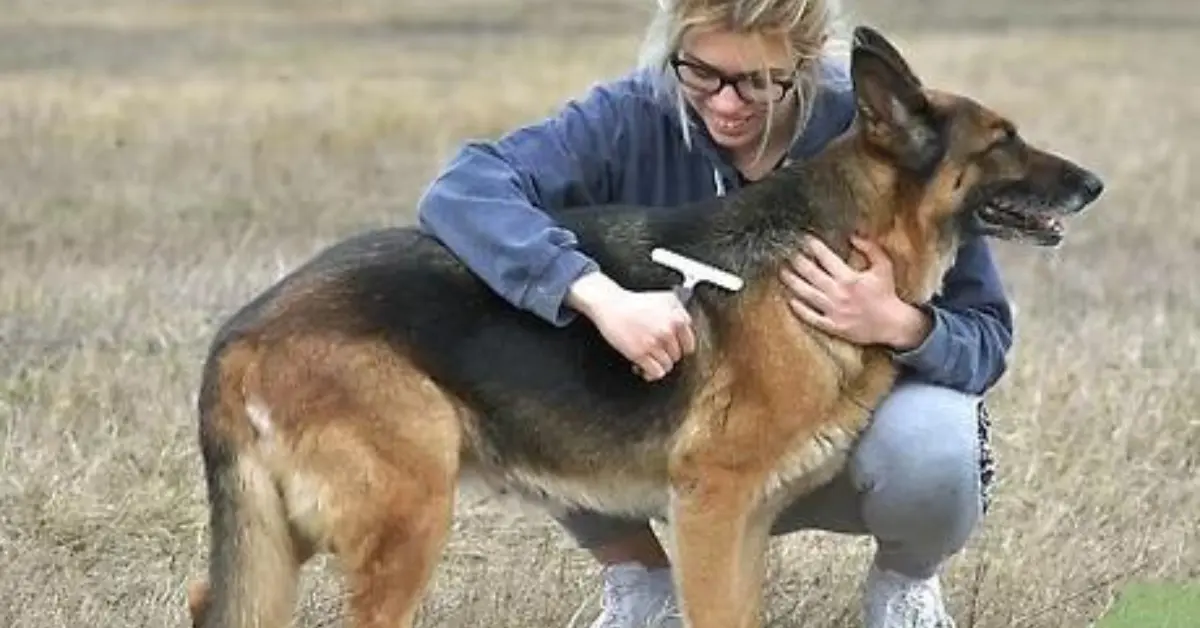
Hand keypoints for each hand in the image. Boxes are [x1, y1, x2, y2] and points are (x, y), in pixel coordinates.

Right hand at [567, 272, 696, 380]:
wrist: (610, 305)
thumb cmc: (635, 302)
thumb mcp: (666, 298)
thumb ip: (681, 313)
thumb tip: (688, 328)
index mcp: (678, 318)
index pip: (689, 345)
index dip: (679, 348)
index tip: (671, 348)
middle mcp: (668, 331)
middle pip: (677, 357)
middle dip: (666, 355)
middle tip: (654, 349)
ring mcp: (654, 343)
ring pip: (667, 366)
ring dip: (657, 364)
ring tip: (648, 357)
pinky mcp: (640, 353)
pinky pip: (655, 372)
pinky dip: (650, 373)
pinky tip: (642, 366)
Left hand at [780, 234, 929, 348]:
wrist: (893, 324)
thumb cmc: (887, 293)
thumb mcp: (884, 266)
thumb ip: (870, 248)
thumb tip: (853, 235)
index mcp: (849, 277)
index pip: (825, 257)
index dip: (813, 246)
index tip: (803, 239)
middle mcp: (838, 293)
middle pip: (810, 274)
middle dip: (797, 261)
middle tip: (786, 253)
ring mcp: (833, 310)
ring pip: (806, 294)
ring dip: (792, 282)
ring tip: (782, 272)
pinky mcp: (832, 325)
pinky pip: (811, 317)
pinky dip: (800, 309)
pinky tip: (790, 300)